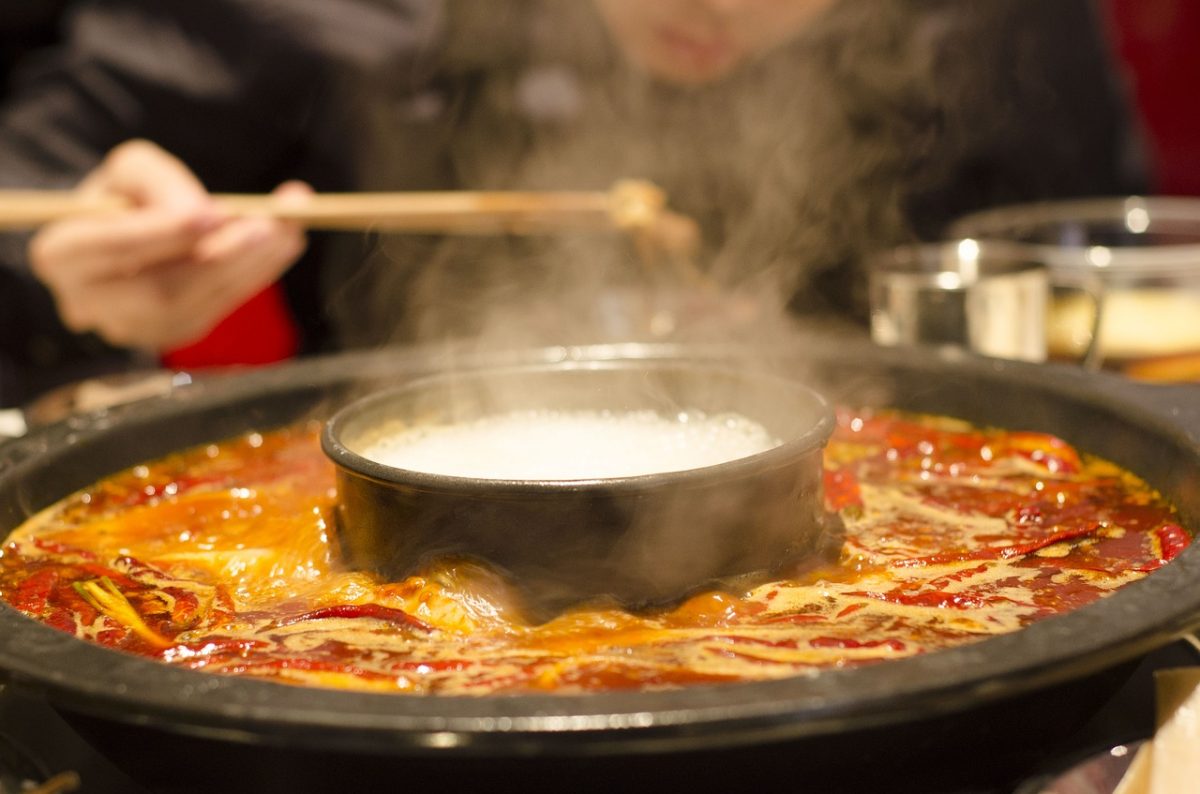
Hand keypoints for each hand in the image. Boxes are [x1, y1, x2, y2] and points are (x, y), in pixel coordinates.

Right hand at [29, 139, 308, 351]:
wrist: (131, 232)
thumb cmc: (128, 196)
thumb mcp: (133, 169)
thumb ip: (162, 183)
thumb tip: (213, 217)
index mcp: (61, 254)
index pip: (111, 246)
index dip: (164, 232)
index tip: (214, 212)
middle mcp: (88, 303)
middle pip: (160, 289)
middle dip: (222, 256)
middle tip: (272, 225)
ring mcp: (130, 328)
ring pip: (196, 306)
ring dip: (252, 266)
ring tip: (291, 227)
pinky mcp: (171, 335)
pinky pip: (216, 310)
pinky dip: (254, 277)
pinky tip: (282, 247)